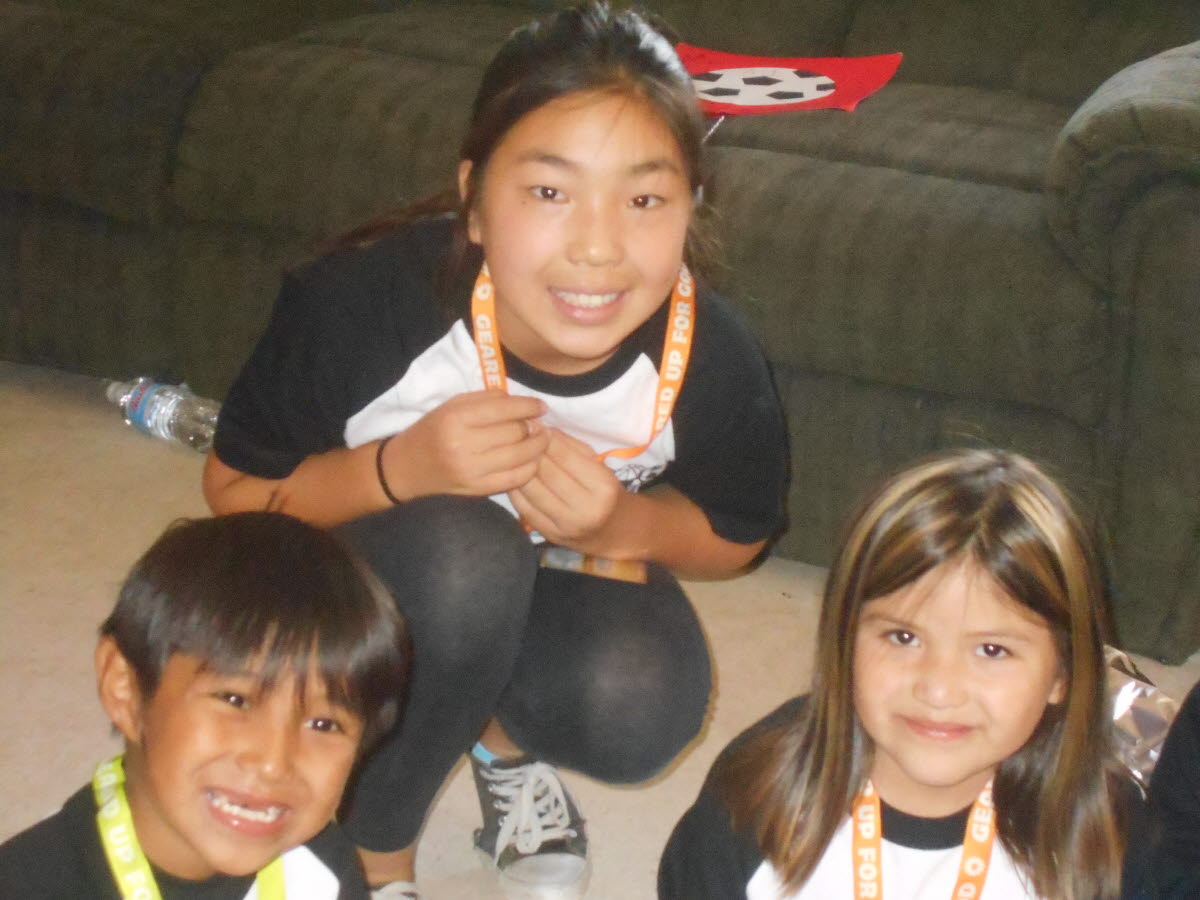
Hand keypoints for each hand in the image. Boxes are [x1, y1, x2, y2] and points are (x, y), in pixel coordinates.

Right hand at [381, 390, 547, 498]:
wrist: (405, 468)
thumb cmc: (432, 431)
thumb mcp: (451, 406)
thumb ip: (486, 399)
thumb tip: (521, 403)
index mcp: (456, 418)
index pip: (504, 409)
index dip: (529, 407)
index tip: (540, 406)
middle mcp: (463, 445)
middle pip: (515, 433)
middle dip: (533, 427)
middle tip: (539, 424)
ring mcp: (471, 471)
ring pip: (520, 456)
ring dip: (538, 446)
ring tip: (542, 439)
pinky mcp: (477, 489)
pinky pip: (515, 479)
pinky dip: (531, 468)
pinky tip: (533, 459)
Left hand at [508, 428, 628, 553]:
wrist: (611, 530)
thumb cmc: (604, 491)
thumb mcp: (598, 465)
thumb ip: (572, 447)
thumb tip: (541, 429)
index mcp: (602, 486)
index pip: (566, 457)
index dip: (546, 438)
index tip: (534, 426)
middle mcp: (586, 508)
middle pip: (547, 473)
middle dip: (531, 451)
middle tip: (519, 437)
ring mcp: (566, 525)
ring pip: (532, 490)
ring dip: (519, 469)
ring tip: (514, 454)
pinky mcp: (550, 535)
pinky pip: (524, 508)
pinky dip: (516, 490)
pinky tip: (514, 476)